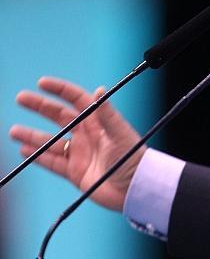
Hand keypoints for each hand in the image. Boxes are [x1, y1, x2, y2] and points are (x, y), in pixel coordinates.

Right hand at [9, 76, 145, 210]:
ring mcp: (80, 153)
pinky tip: (24, 151)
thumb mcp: (120, 134)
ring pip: (51, 141)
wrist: (135, 188)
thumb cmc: (133, 158)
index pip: (77, 99)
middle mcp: (87, 134)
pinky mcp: (75, 171)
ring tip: (14, 131)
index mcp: (99, 121)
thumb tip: (99, 89)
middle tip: (21, 98)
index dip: (60, 90)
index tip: (42, 83)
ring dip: (32, 135)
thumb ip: (107, 114)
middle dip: (40, 107)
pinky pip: (52, 162)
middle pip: (59, 116)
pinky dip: (37, 157)